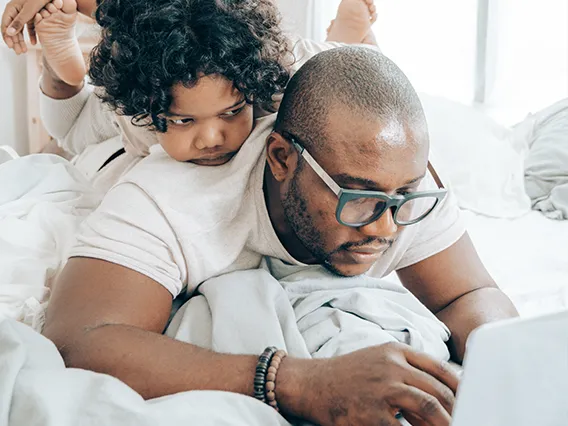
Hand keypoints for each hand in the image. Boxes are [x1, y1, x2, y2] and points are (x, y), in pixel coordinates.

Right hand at [1, 0, 49, 51]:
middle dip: (15, 41)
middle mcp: (16, 11)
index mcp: (12, 8)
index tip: (11, 47)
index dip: (8, 37)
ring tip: (24, 51)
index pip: (5, 25)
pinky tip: (34, 43)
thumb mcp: (30, 11)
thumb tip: (9, 33)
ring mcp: (24, 13)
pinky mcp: (33, 16)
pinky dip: (31, 35)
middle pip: (12, 28)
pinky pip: (29, 27)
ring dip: (21, 40)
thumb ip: (19, 21)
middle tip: (19, 52)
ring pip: (20, 29)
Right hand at [308, 342, 459, 425]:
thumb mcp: (377, 360)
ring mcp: (382, 389)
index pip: (440, 368)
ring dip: (446, 422)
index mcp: (395, 351)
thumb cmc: (346, 374)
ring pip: (429, 406)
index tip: (473, 401)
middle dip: (458, 409)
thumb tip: (440, 396)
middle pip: (439, 389)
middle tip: (469, 419)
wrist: (311, 383)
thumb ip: (406, 370)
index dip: (460, 387)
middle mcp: (392, 366)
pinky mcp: (372, 413)